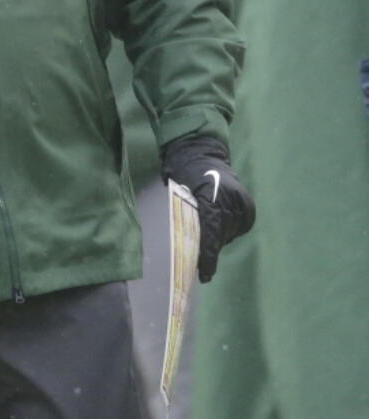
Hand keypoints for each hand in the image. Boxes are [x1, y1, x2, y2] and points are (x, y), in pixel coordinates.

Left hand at [161, 136, 255, 282]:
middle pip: (222, 236)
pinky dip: (230, 230)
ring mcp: (242, 202)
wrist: (200, 153)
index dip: (208, 256)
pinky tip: (221, 227)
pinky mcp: (248, 204)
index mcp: (211, 199)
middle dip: (211, 249)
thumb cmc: (182, 174)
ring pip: (231, 233)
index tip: (205, 275)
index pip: (211, 234)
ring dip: (220, 239)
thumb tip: (192, 247)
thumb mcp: (178, 196)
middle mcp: (231, 201)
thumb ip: (187, 219)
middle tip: (202, 266)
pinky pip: (240, 226)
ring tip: (208, 237)